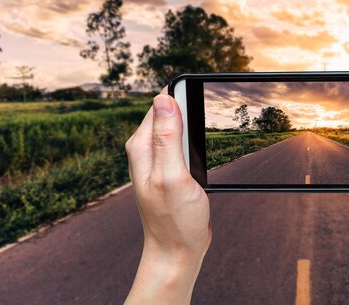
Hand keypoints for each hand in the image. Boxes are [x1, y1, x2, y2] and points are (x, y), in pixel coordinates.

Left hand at [124, 90, 210, 304]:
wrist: (177, 250)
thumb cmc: (176, 219)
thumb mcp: (173, 176)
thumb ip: (167, 138)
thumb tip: (164, 99)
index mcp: (142, 147)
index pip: (160, 103)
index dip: (182, 97)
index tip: (200, 102)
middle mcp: (146, 150)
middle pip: (169, 112)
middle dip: (189, 109)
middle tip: (207, 122)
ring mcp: (158, 159)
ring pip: (178, 127)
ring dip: (194, 126)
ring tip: (205, 136)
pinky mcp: (170, 168)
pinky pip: (182, 143)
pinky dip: (195, 141)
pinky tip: (203, 149)